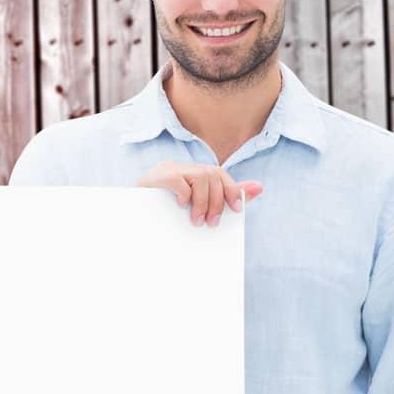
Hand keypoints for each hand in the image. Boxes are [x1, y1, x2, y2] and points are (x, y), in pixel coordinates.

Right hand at [136, 161, 261, 226]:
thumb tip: (259, 187)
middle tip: (212, 223)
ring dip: (203, 202)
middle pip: (211, 173)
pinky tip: (181, 207)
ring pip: (199, 176)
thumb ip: (226, 197)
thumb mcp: (198, 209)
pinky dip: (185, 195)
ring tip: (197, 220)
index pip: (217, 173)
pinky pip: (178, 180)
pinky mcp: (153, 177)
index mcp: (189, 174)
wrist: (133, 226)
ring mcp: (165, 170)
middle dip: (217, 200)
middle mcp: (178, 167)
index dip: (231, 190)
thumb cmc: (166, 220)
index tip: (237, 211)